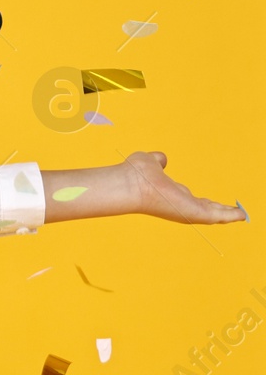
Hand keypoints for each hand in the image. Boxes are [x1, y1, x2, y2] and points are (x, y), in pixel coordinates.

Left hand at [123, 151, 245, 224]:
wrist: (132, 182)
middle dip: (220, 210)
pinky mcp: (194, 213)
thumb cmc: (136, 173)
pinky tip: (242, 216)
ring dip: (229, 214)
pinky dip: (231, 215)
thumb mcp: (151, 162)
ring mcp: (187, 210)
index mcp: (172, 195)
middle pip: (204, 209)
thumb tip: (162, 159)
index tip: (213, 203)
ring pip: (213, 214)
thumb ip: (158, 161)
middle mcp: (180, 205)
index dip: (202, 201)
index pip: (190, 200)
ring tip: (243, 215)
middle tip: (235, 213)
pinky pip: (218, 216)